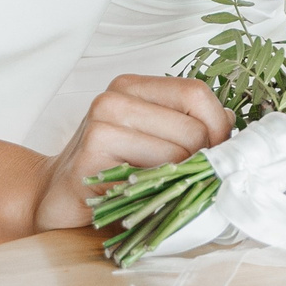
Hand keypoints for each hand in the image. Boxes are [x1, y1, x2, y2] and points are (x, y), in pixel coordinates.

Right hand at [32, 74, 232, 232]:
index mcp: (134, 87)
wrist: (53, 198)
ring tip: (161, 191)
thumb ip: (189, 125)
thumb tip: (232, 125)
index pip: (197, 93)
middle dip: (203, 160)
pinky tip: (138, 198)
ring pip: (178, 152)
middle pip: (194, 127)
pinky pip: (151, 175)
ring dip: (180, 180)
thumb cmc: (110, 172)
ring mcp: (100, 124)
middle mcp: (115, 97)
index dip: (218, 127)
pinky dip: (156, 193)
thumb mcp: (153, 139)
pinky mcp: (91, 156)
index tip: (218, 153)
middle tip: (189, 181)